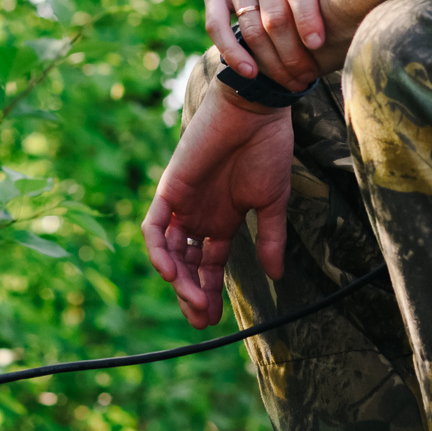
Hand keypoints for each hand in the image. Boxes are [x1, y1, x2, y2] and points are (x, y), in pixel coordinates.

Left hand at [140, 86, 294, 327]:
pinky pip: (154, 225)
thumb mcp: (272, 203)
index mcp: (220, 221)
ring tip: (193, 303)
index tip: (213, 319)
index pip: (206, 266)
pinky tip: (170, 271)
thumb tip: (277, 276)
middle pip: (184, 265)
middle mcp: (197, 215)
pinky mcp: (170, 188)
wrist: (257, 111)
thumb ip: (270, 239)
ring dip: (177, 280)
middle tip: (202, 318)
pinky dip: (157, 249)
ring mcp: (182, 203)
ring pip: (167, 251)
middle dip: (190, 294)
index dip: (208, 292)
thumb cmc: (267, 150)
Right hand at [205, 0, 335, 88]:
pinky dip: (233, 53)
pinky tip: (251, 72)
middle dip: (292, 53)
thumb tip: (370, 15)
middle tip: (306, 78)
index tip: (318, 46)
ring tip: (288, 82)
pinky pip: (217, 26)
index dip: (308, 19)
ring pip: (250, 26)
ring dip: (268, 61)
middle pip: (275, 15)